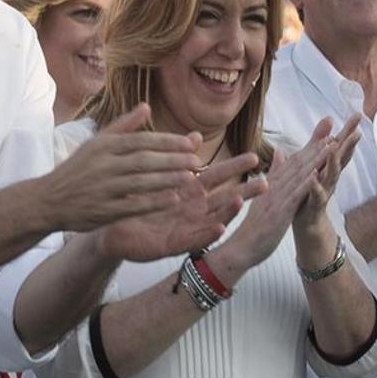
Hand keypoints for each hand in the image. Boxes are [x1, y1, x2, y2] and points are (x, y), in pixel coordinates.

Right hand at [39, 104, 203, 232]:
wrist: (47, 200)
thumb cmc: (76, 170)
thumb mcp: (95, 143)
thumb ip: (123, 126)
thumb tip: (146, 106)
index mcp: (104, 146)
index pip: (141, 140)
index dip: (168, 141)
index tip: (191, 143)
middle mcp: (103, 165)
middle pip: (144, 160)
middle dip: (173, 160)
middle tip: (197, 161)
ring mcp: (102, 188)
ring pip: (141, 182)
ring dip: (167, 180)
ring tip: (190, 178)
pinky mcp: (102, 210)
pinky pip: (132, 206)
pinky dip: (153, 203)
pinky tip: (172, 200)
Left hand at [94, 152, 265, 261]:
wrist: (108, 227)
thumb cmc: (134, 200)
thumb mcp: (155, 174)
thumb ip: (175, 155)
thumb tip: (195, 133)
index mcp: (188, 190)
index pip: (216, 175)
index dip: (235, 166)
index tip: (255, 155)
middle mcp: (192, 209)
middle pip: (223, 197)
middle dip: (245, 190)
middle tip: (268, 181)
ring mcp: (185, 227)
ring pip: (213, 218)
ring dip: (229, 210)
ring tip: (243, 199)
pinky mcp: (172, 244)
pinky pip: (193, 240)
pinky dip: (208, 233)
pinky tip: (220, 227)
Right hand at [221, 119, 337, 268]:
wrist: (240, 248)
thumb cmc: (254, 226)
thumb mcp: (263, 196)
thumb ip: (273, 174)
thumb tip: (281, 152)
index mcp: (272, 184)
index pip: (293, 162)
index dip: (310, 147)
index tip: (325, 133)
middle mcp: (273, 187)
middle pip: (297, 164)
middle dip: (315, 146)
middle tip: (331, 129)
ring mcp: (276, 198)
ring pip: (298, 176)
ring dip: (315, 160)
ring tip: (330, 144)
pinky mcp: (279, 212)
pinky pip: (294, 196)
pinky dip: (305, 184)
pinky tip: (316, 173)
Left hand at [294, 115, 360, 228]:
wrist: (307, 224)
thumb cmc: (309, 191)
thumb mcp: (313, 165)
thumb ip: (318, 145)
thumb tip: (327, 123)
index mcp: (327, 167)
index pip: (339, 146)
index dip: (348, 130)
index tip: (358, 114)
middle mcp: (329, 178)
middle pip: (341, 158)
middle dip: (348, 144)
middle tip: (357, 131)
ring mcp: (324, 191)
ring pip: (331, 175)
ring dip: (333, 162)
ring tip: (334, 148)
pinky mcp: (314, 205)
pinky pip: (316, 195)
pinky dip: (315, 186)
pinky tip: (314, 177)